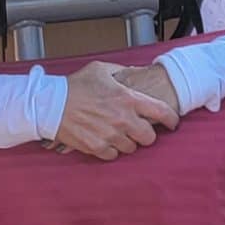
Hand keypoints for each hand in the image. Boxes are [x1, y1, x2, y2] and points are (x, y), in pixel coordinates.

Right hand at [56, 61, 178, 161]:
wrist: (51, 104)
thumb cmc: (75, 85)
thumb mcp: (102, 69)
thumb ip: (124, 71)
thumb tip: (139, 72)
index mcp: (128, 98)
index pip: (161, 112)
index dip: (171, 119)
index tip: (172, 123)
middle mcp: (122, 119)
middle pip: (149, 137)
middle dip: (147, 134)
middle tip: (140, 130)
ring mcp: (110, 135)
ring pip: (131, 148)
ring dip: (128, 142)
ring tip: (118, 133)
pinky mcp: (97, 147)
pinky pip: (113, 155)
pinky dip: (111, 150)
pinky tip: (105, 140)